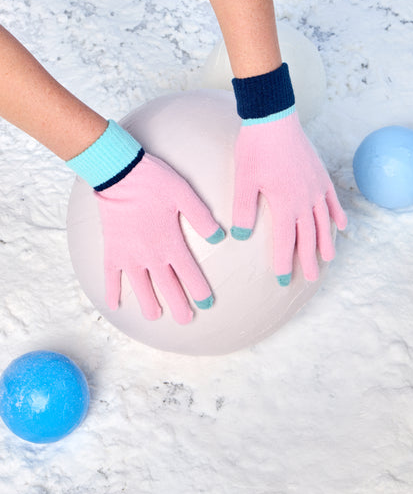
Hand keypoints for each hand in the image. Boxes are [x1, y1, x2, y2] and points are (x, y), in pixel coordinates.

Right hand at [95, 154, 223, 324]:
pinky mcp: (111, 251)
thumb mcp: (184, 194)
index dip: (199, 290)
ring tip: (154, 316)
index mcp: (171, 242)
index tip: (206, 303)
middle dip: (178, 305)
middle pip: (167, 286)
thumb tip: (219, 238)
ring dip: (148, 304)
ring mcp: (129, 256)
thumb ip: (202, 218)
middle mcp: (151, 255)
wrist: (118, 173)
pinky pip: (110, 276)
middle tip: (185, 320)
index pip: (189, 273)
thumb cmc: (153, 181)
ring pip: (141, 287)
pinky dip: (111, 291)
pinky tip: (114, 305)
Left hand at [231, 110, 346, 284]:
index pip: (286, 242)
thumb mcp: (244, 181)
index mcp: (285, 205)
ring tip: (328, 259)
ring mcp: (316, 188)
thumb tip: (240, 236)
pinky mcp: (320, 175)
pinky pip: (332, 200)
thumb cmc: (255, 149)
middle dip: (308, 260)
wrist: (274, 118)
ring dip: (325, 242)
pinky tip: (341, 226)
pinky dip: (336, 214)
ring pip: (323, 222)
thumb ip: (243, 210)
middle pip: (309, 237)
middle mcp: (304, 200)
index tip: (281, 281)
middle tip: (310, 279)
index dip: (283, 263)